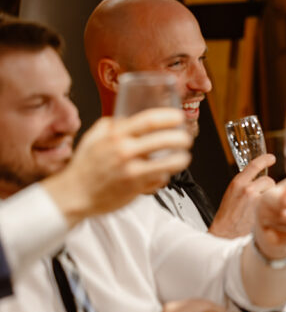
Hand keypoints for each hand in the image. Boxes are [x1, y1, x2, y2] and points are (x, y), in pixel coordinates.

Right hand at [43, 109, 192, 225]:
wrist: (73, 194)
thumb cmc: (85, 166)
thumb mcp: (94, 137)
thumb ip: (112, 126)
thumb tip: (129, 117)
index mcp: (115, 135)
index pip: (148, 120)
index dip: (169, 117)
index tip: (179, 117)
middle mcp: (124, 151)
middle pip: (164, 139)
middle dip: (182, 138)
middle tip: (186, 139)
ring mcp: (131, 170)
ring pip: (169, 162)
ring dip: (181, 159)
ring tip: (183, 157)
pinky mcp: (136, 187)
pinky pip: (160, 179)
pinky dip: (164, 176)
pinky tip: (162, 174)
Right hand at [207, 154, 277, 237]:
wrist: (226, 232)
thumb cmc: (228, 215)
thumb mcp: (232, 194)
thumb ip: (244, 185)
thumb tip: (257, 179)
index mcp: (237, 183)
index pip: (254, 165)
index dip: (265, 159)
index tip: (271, 158)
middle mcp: (246, 189)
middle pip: (268, 179)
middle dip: (269, 186)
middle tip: (264, 195)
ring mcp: (255, 199)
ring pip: (272, 191)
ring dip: (271, 196)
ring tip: (263, 205)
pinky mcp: (262, 209)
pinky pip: (274, 202)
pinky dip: (273, 206)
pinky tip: (266, 212)